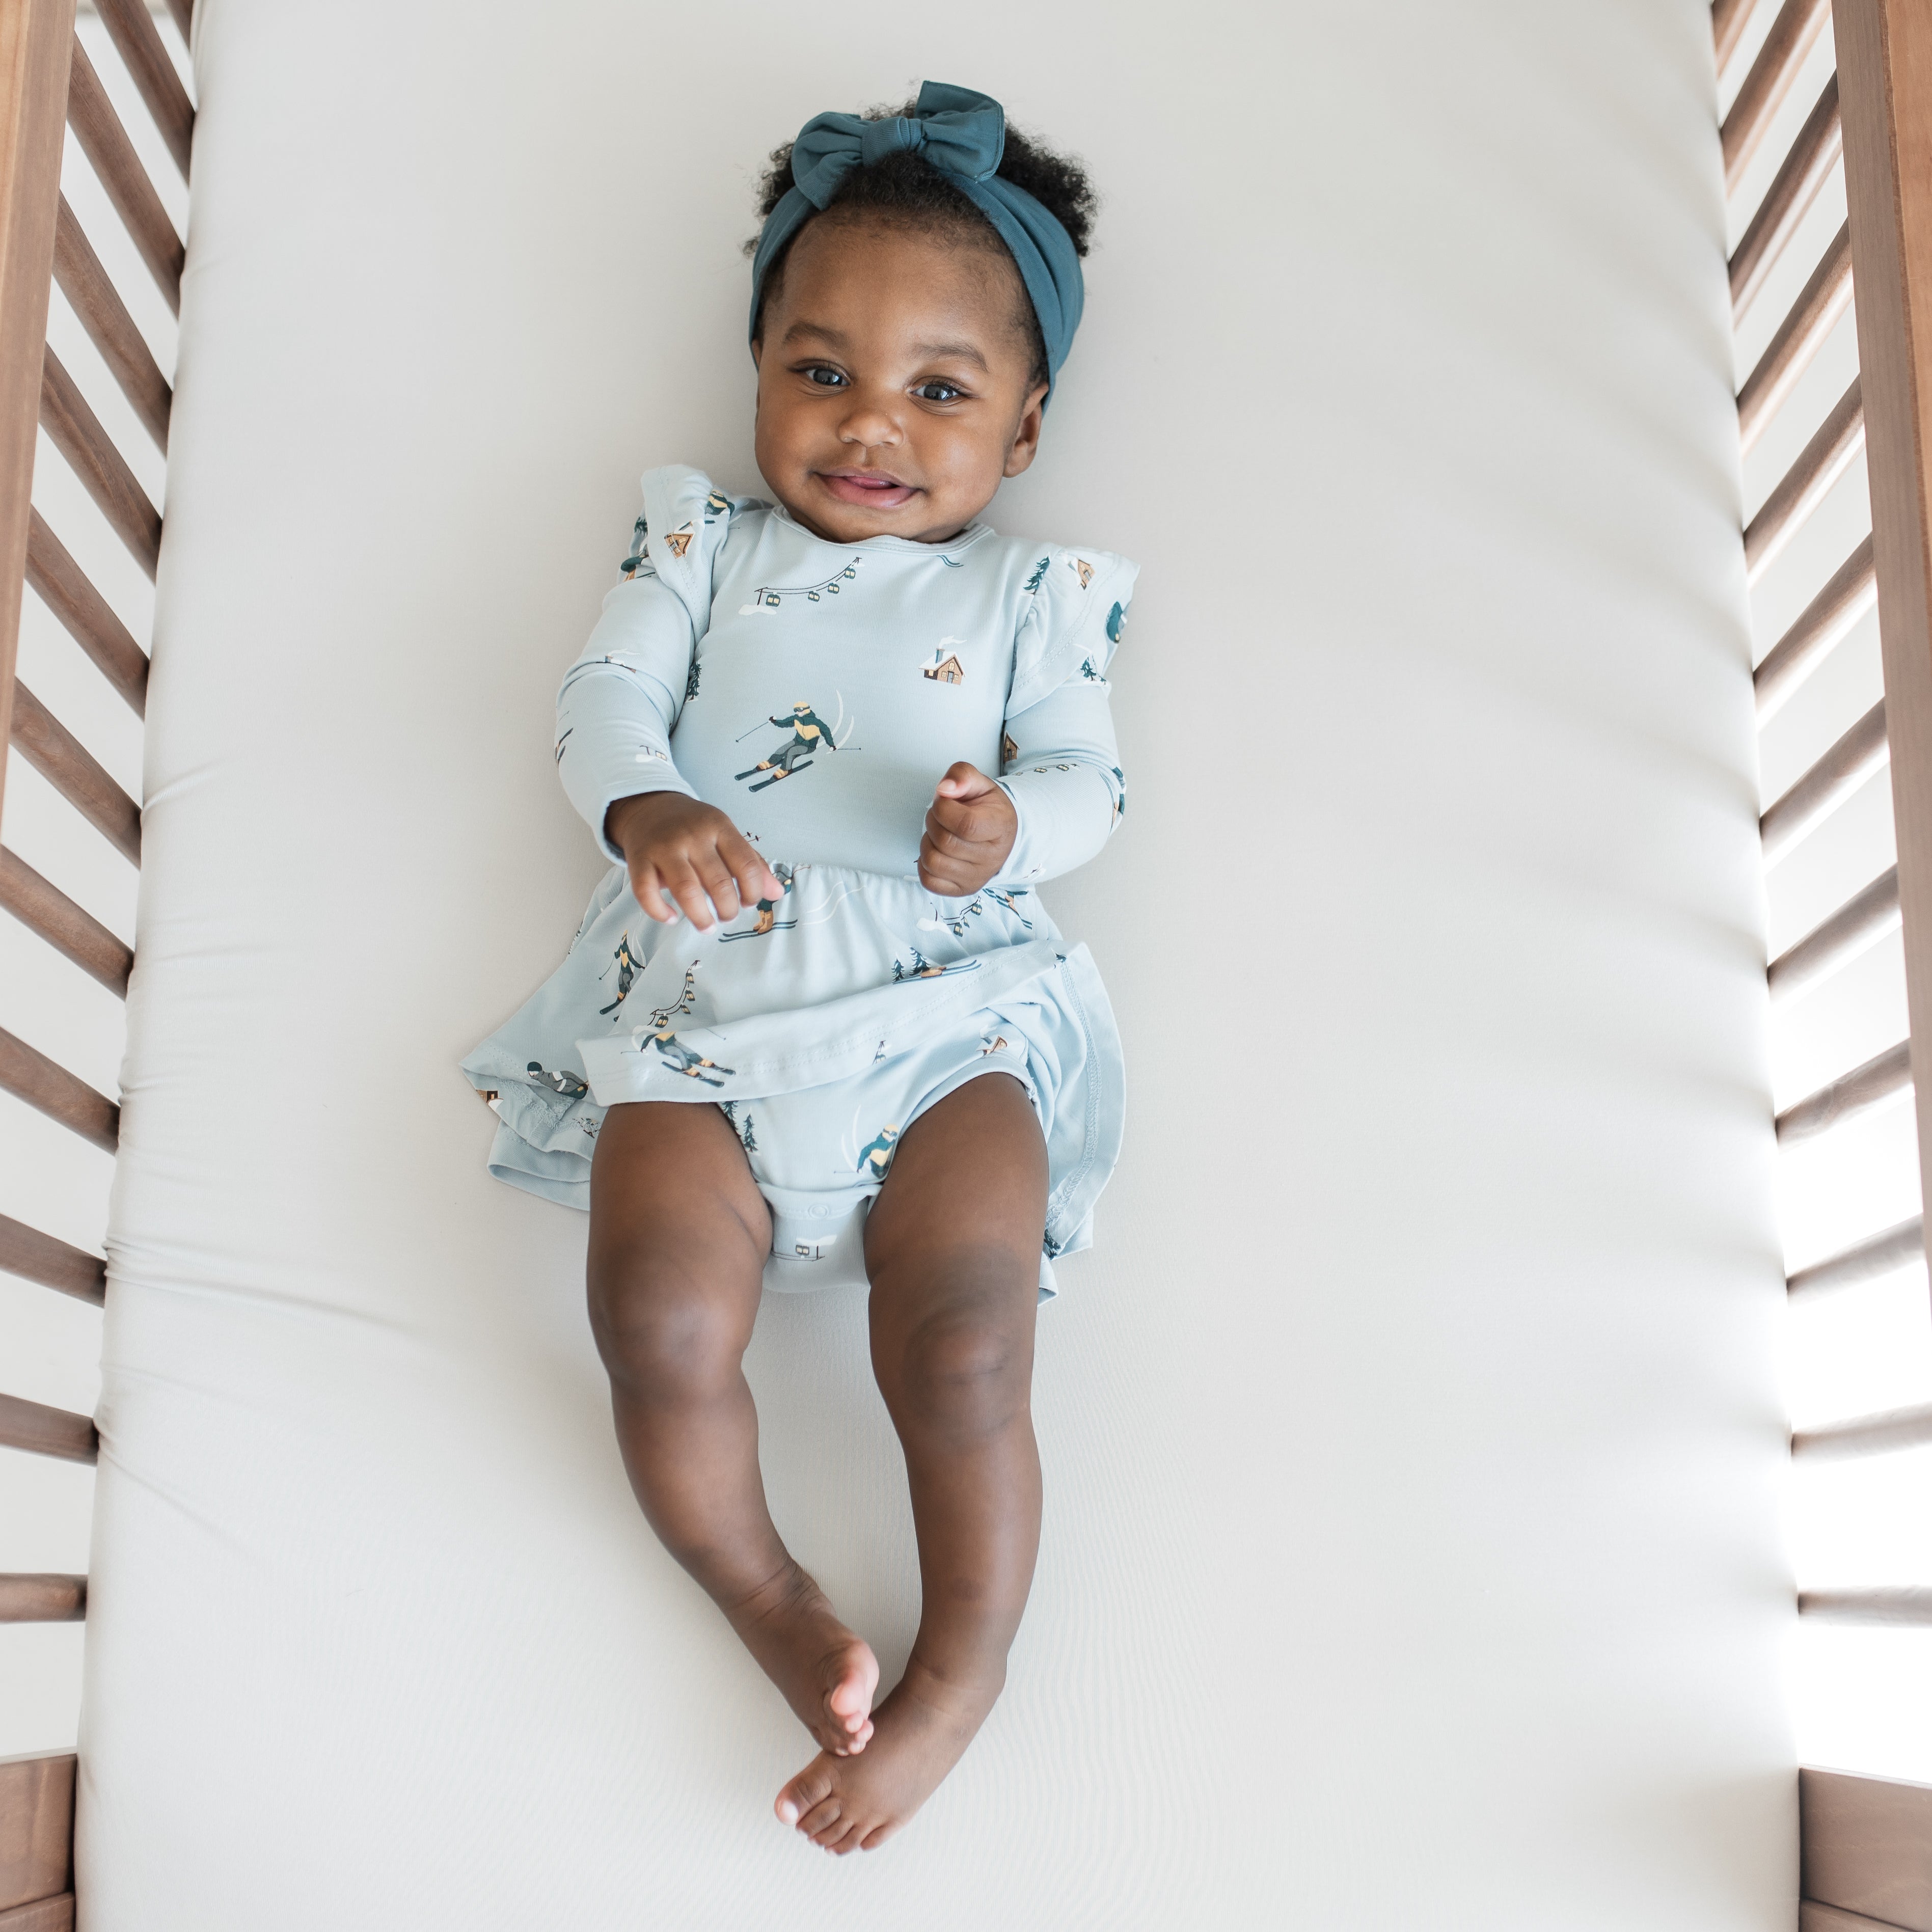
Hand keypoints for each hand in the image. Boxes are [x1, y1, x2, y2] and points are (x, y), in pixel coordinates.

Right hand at [605, 791, 781, 929]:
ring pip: (687, 891)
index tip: (748, 902)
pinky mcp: (638, 860)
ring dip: (701, 917)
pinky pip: (646, 892)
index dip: (753, 891)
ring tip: (707, 926)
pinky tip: (671, 919)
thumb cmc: (694, 828)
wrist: (648, 808)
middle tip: (728, 916)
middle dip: (729, 909)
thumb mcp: (726, 835)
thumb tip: (777, 894)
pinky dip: (659, 912)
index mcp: (719, 827)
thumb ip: (751, 863)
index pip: (746, 865)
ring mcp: (664, 848)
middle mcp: (692, 836)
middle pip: (719, 882)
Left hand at [920, 762, 1016, 896]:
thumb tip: (944, 789)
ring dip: (927, 842)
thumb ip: (962, 775)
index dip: (943, 809)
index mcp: (1000, 827)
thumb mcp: (979, 783)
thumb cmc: (986, 808)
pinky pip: (929, 881)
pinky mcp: (962, 889)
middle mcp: (992, 858)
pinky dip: (924, 864)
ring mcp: (977, 877)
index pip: (965, 824)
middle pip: (945, 842)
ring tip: (939, 833)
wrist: (1000, 836)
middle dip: (932, 822)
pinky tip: (937, 851)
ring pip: (933, 862)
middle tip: (940, 815)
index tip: (944, 801)